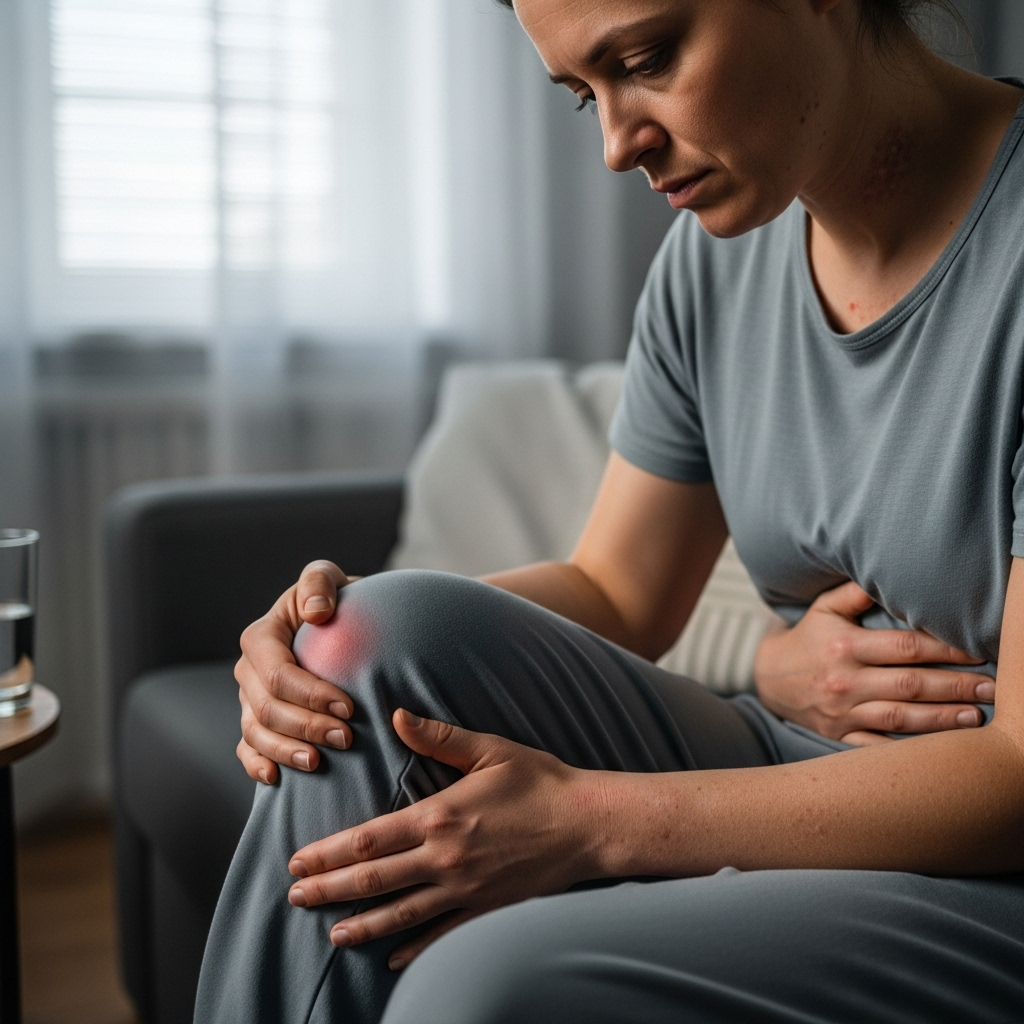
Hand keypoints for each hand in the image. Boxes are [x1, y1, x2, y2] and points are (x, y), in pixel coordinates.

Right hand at [235, 560, 359, 783]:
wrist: (338, 624)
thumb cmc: (333, 600)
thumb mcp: (326, 578)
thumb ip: (319, 582)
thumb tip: (316, 611)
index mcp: (261, 637)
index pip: (278, 673)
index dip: (310, 694)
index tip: (349, 706)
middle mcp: (249, 671)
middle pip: (268, 708)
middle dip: (306, 726)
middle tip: (346, 737)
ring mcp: (248, 699)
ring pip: (256, 733)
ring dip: (286, 751)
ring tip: (318, 762)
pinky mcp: (256, 721)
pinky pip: (247, 749)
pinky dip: (257, 765)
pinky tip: (276, 778)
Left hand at [286, 709, 599, 969]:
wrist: (586, 824)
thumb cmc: (539, 781)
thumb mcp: (489, 750)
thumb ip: (438, 737)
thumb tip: (398, 715)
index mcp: (439, 816)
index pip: (368, 840)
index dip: (328, 853)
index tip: (297, 861)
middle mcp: (444, 858)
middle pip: (373, 881)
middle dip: (329, 890)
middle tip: (295, 899)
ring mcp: (464, 888)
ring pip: (400, 914)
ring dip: (360, 924)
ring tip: (330, 934)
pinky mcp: (485, 907)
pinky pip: (440, 933)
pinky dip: (412, 948)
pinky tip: (391, 958)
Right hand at [753, 582, 994, 745]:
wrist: (768, 678)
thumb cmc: (806, 639)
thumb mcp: (824, 609)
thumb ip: (856, 593)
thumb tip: (887, 574)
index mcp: (845, 647)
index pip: (906, 647)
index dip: (946, 649)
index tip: (978, 651)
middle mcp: (844, 681)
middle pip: (911, 684)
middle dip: (956, 686)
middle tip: (993, 687)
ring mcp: (842, 713)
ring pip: (901, 718)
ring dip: (942, 718)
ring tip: (976, 716)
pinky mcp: (839, 736)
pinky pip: (877, 747)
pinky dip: (907, 750)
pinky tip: (936, 749)